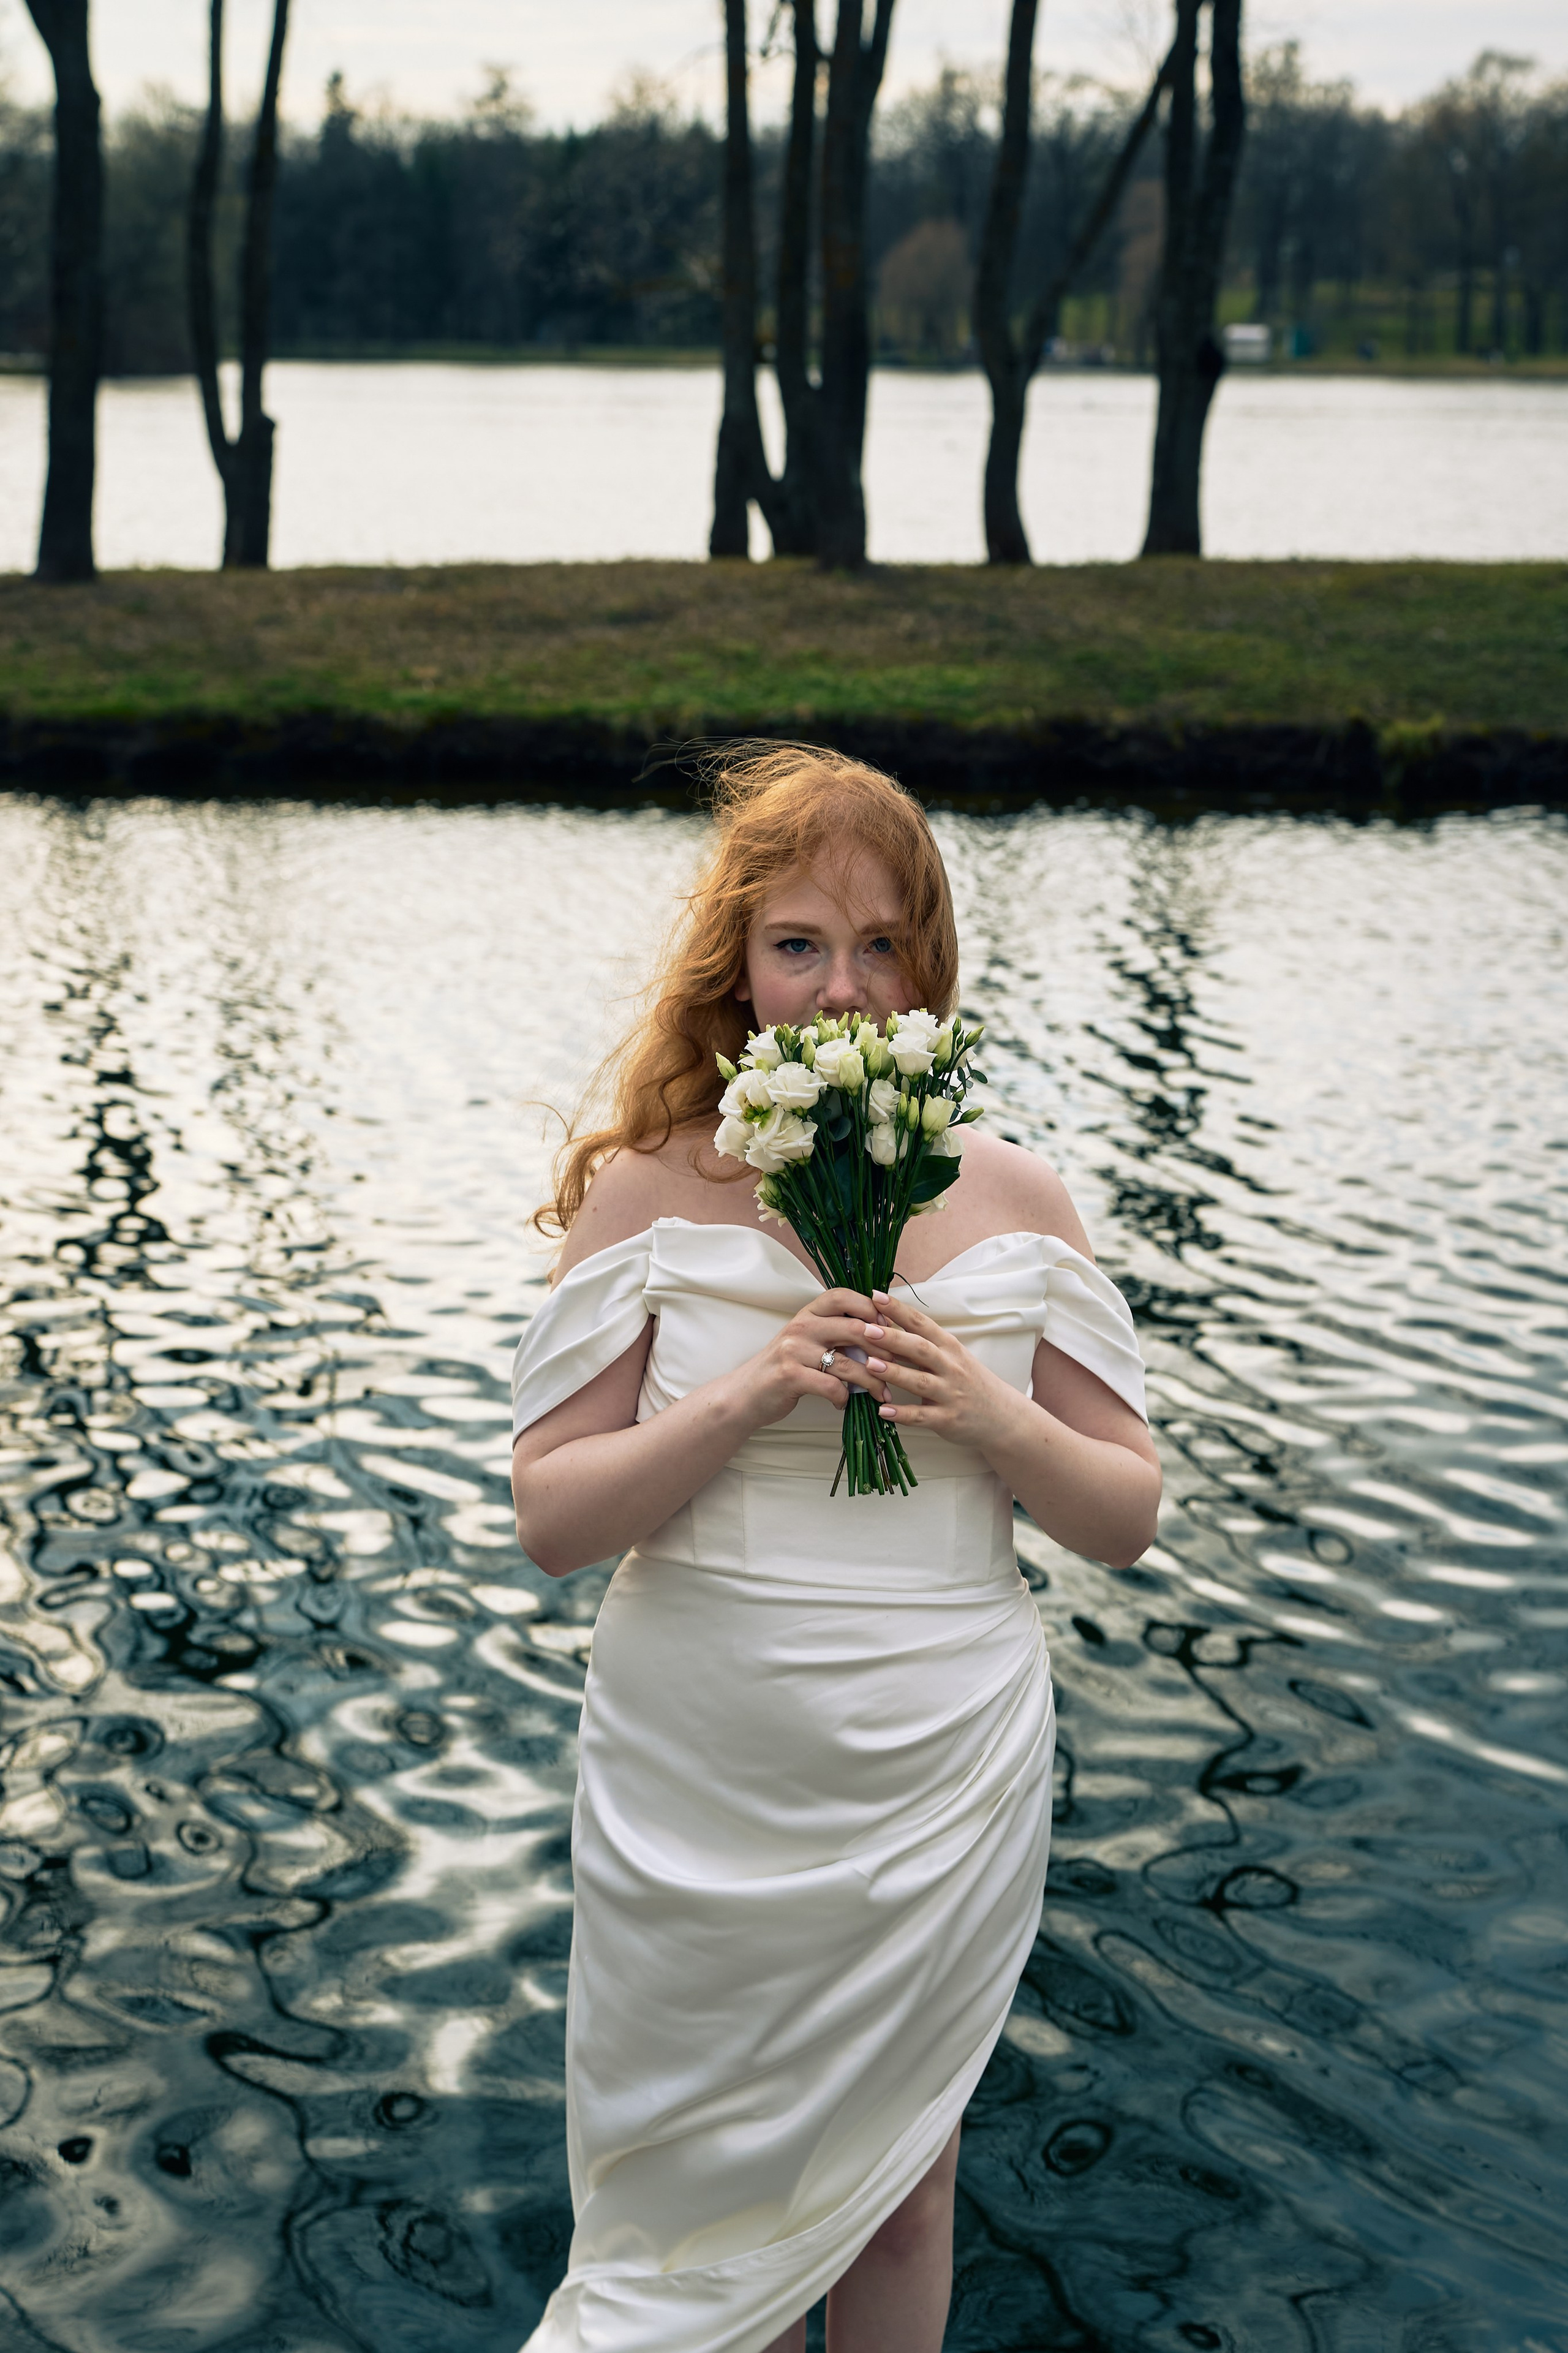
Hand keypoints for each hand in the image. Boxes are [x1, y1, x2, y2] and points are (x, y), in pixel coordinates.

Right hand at [738, 1288, 888, 1427]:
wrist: (745, 1394)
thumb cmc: (784, 1369)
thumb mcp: (806, 1342)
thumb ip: (835, 1333)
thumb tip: (882, 1332)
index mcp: (807, 1314)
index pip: (842, 1296)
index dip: (870, 1307)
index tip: (888, 1325)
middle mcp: (801, 1326)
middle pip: (855, 1328)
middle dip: (883, 1349)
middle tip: (897, 1366)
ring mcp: (793, 1350)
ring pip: (848, 1363)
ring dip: (872, 1382)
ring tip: (882, 1394)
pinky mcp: (790, 1376)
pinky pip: (832, 1386)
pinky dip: (844, 1398)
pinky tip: (844, 1403)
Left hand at [863, 1288, 1013, 1449]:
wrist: (1002, 1415)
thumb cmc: (970, 1381)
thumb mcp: (952, 1357)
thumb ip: (922, 1344)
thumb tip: (884, 1326)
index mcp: (949, 1347)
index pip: (922, 1323)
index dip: (899, 1310)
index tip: (876, 1296)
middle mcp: (951, 1367)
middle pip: (920, 1349)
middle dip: (893, 1338)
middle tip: (867, 1329)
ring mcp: (950, 1394)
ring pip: (920, 1381)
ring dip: (895, 1373)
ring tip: (869, 1365)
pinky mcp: (948, 1419)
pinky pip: (923, 1416)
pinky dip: (903, 1414)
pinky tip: (883, 1410)